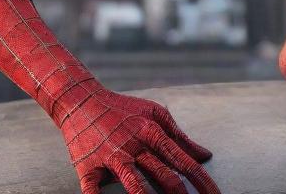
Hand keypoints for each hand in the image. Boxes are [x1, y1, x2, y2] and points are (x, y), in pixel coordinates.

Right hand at [58, 88, 219, 193]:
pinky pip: (94, 191)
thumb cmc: (121, 109)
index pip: (183, 160)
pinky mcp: (88, 166)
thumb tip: (205, 155)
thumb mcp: (152, 113)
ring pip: (135, 185)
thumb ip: (178, 136)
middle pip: (164, 176)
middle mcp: (133, 143)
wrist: (80, 99)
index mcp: (151, 130)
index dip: (202, 181)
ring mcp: (110, 156)